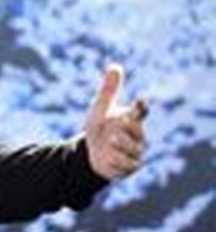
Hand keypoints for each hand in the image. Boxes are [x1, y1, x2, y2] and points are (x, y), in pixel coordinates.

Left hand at [84, 64, 147, 180]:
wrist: (90, 154)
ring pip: (133, 148)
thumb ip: (108, 90)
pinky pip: (128, 164)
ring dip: (119, 146)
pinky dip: (116, 161)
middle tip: (115, 130)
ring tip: (110, 143)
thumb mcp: (100, 110)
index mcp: (131, 118)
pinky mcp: (132, 166)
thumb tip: (115, 65)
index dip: (140, 106)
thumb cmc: (99, 129)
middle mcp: (138, 134)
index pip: (140, 111)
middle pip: (136, 130)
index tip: (139, 101)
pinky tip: (109, 158)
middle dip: (125, 130)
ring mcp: (136, 150)